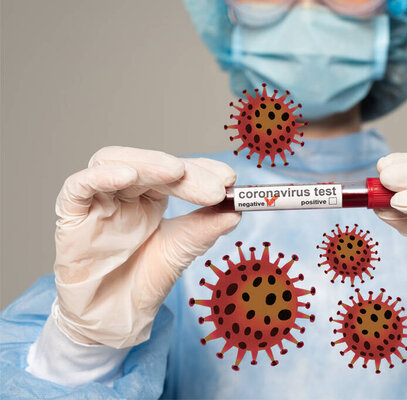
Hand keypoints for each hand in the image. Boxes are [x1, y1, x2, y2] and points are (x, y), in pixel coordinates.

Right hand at [53, 146, 240, 347]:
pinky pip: (77, 188)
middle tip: (215, 188)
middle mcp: (124, 194)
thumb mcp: (180, 253)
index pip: (175, 170)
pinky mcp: (71, 218)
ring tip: (176, 171)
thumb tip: (236, 211)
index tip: (229, 179)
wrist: (112, 320)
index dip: (202, 169)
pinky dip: (100, 177)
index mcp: (150, 198)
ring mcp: (98, 202)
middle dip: (184, 172)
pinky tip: (126, 177)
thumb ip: (203, 230)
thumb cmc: (141, 282)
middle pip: (150, 165)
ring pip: (114, 162)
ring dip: (147, 164)